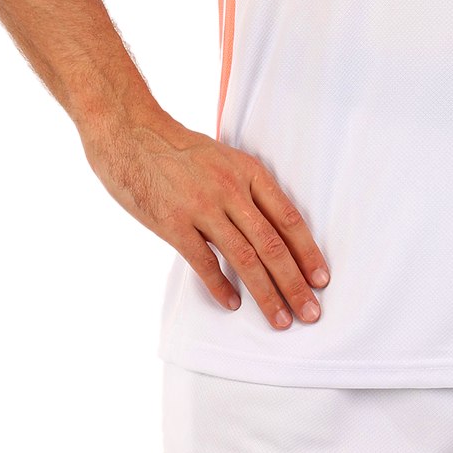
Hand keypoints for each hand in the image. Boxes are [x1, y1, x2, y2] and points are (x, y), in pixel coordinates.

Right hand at [82, 115, 330, 331]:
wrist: (131, 134)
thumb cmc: (179, 149)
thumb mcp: (224, 159)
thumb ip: (247, 191)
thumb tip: (270, 229)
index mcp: (248, 172)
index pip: (288, 218)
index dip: (308, 251)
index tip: (321, 278)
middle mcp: (231, 190)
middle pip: (272, 244)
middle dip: (295, 283)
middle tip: (310, 311)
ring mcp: (202, 207)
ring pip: (244, 258)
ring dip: (266, 293)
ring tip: (280, 319)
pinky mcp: (173, 223)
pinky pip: (203, 261)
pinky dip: (220, 285)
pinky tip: (232, 304)